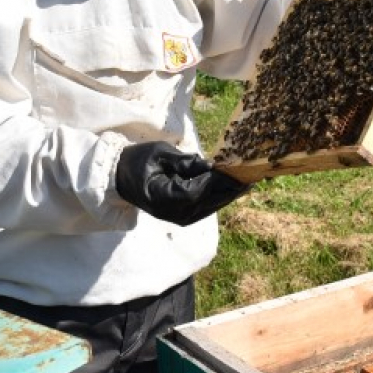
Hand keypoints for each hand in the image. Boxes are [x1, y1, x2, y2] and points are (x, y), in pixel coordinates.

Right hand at [115, 142, 248, 225]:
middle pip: (208, 202)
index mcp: (163, 198)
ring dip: (229, 195)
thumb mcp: (159, 154)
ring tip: (247, 182)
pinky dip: (221, 198)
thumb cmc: (139, 161)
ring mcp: (179, 218)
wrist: (122, 178)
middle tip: (251, 176)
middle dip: (230, 189)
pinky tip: (233, 189)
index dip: (216, 181)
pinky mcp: (184, 217)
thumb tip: (210, 166)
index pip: (196, 191)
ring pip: (211, 207)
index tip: (233, 169)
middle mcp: (173, 213)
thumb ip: (184, 161)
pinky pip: (207, 208)